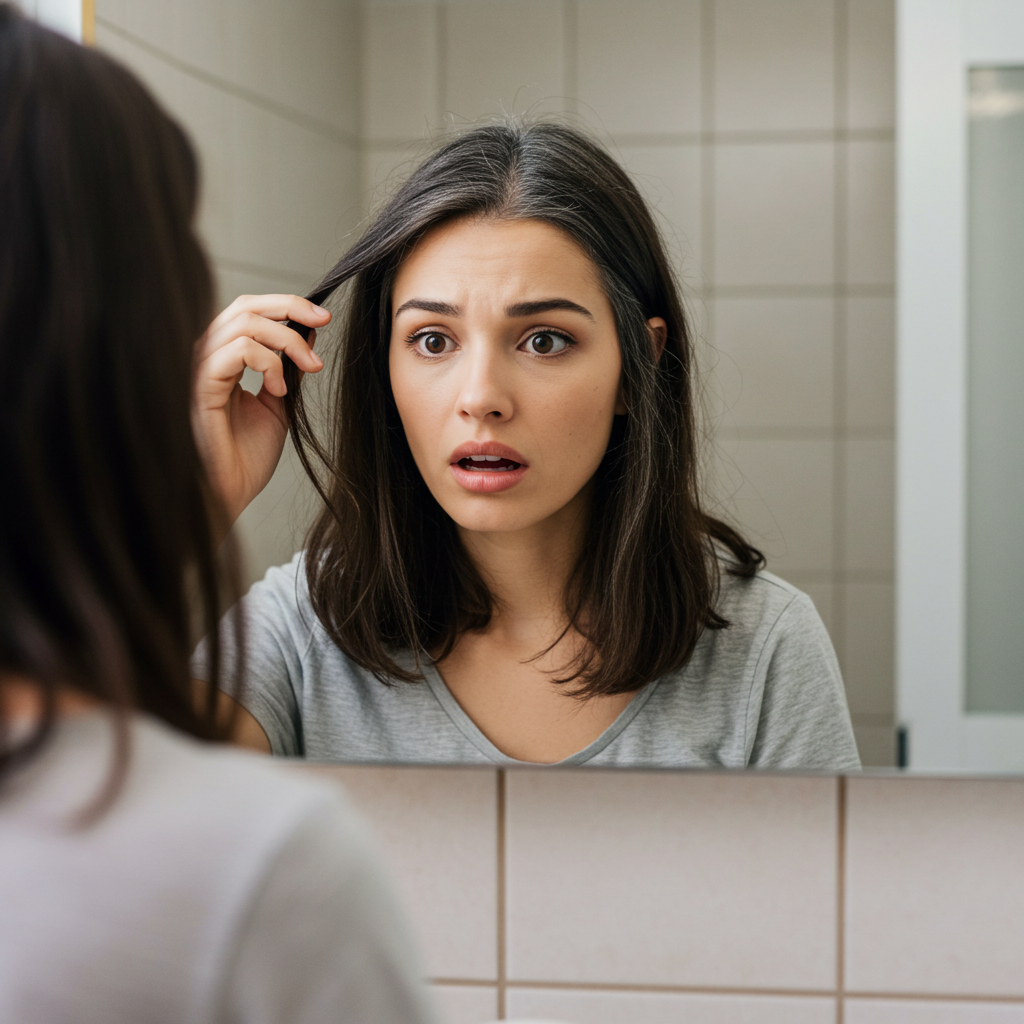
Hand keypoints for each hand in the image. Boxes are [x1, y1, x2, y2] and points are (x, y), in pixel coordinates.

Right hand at [192, 294, 329, 531]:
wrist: (231, 492)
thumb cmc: (246, 455)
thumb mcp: (279, 403)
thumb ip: (289, 368)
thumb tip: (309, 332)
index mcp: (224, 358)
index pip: (249, 311)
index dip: (286, 306)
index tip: (322, 317)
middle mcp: (208, 357)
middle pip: (244, 306)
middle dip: (289, 307)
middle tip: (322, 321)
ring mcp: (201, 369)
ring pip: (243, 323)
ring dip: (286, 340)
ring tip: (309, 367)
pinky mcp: (200, 386)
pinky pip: (235, 351)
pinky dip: (266, 362)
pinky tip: (278, 390)